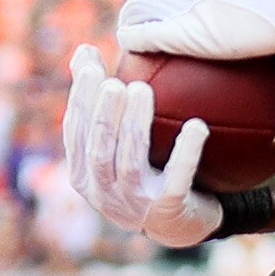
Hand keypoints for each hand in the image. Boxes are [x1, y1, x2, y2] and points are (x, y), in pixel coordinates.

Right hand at [63, 46, 219, 247]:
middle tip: (115, 82)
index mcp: (84, 174)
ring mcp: (135, 204)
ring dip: (135, 126)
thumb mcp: (114, 143)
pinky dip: (186, 152)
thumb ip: (100, 102)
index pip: (76, 133)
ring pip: (130, 163)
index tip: (90, 64)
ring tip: (142, 91)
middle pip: (99, 150)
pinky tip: (198, 126)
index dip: (81, 98)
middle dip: (105, 114)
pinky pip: (177, 179)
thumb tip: (83, 50)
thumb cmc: (143, 172)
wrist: (179, 225)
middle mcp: (104, 192)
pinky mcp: (168, 210)